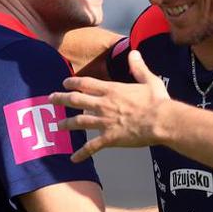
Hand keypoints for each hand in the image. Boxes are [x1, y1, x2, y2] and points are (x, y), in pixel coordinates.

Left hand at [53, 50, 171, 161]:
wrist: (161, 121)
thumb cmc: (157, 101)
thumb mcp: (149, 80)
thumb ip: (138, 67)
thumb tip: (134, 52)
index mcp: (112, 90)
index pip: (86, 84)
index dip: (73, 83)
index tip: (65, 83)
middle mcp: (104, 105)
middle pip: (75, 101)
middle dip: (61, 99)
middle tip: (51, 99)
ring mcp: (105, 122)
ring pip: (79, 122)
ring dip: (66, 124)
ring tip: (57, 126)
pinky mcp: (109, 138)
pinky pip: (92, 147)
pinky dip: (81, 153)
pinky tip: (73, 159)